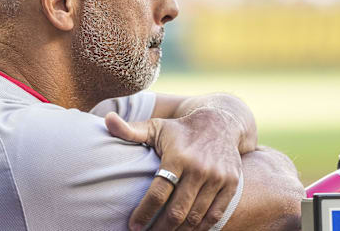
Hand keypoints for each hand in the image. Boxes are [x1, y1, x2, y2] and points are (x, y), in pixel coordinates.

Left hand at [105, 108, 242, 230]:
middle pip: (177, 210)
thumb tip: (107, 120)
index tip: (133, 226)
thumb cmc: (180, 130)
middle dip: (159, 229)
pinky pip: (215, 216)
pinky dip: (200, 229)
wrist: (221, 123)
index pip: (158, 192)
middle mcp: (199, 168)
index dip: (144, 213)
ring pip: (196, 217)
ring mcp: (218, 178)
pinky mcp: (231, 185)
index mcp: (178, 156)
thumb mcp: (156, 127)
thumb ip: (130, 129)